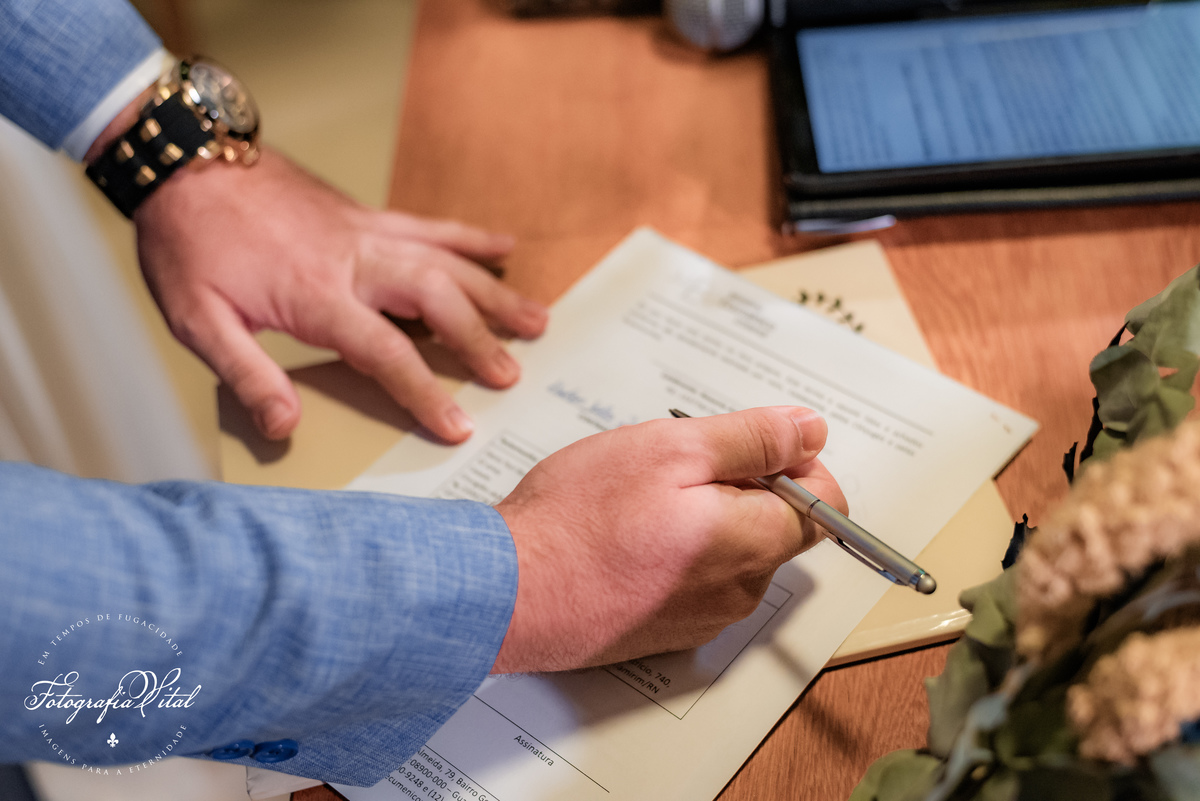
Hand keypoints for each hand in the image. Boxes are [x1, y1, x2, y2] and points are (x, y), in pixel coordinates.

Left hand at [131, 148, 547, 441]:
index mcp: (315, 294)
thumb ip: (245, 373)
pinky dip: (470, 236)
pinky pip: (428, 225)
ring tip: (538, 320)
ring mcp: (365, 231)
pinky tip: (504, 245)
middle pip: (435, 300)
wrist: (183, 159)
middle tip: (512, 375)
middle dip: (479, 340)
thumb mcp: (196, 319)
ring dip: (494, 292)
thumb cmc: (187, 243)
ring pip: (446, 260)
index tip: (459, 427)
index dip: (425, 393)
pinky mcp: (364, 214)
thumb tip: (284, 427)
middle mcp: (353, 260)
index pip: (385, 352)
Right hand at [492, 406, 845, 672]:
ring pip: (730, 551)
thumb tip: (811, 431)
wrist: (507, 591)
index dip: (793, 462)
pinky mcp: (665, 633)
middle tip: (672, 468)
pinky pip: (693, 580)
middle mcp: (740, 592)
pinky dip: (673, 552)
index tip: (742, 446)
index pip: (826, 503)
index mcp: (754, 543)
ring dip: (702, 517)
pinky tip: (625, 536)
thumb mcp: (672, 448)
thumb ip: (753, 439)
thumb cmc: (579, 518)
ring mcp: (702, 619)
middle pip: (775, 526)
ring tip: (639, 503)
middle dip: (738, 487)